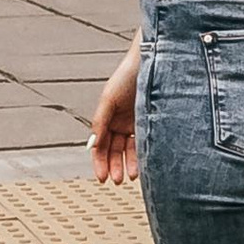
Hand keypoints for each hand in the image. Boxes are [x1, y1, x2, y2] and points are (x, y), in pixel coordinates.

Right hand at [90, 39, 141, 186]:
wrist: (152, 62)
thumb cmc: (127, 76)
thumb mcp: (109, 99)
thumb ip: (99, 122)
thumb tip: (91, 145)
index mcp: (107, 117)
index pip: (100, 145)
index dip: (99, 162)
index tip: (101, 177)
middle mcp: (121, 123)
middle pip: (114, 151)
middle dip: (114, 167)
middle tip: (116, 181)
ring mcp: (136, 124)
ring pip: (130, 150)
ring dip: (128, 164)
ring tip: (130, 177)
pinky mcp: (150, 123)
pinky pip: (144, 144)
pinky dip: (142, 156)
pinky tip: (142, 166)